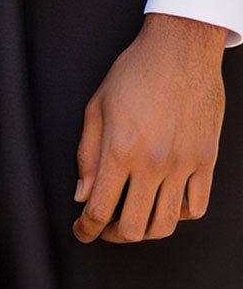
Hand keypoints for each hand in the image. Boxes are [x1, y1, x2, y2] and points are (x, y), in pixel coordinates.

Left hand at [74, 11, 225, 243]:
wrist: (180, 52)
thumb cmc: (134, 73)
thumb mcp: (96, 107)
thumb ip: (87, 155)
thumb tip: (82, 194)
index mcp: (120, 150)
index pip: (100, 208)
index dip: (86, 229)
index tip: (81, 232)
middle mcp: (153, 164)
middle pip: (134, 227)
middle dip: (112, 236)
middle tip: (102, 229)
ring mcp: (184, 166)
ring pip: (167, 224)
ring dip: (145, 231)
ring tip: (131, 222)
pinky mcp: (206, 163)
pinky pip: (196, 207)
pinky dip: (178, 215)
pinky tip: (164, 205)